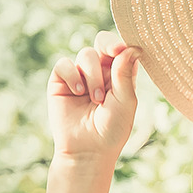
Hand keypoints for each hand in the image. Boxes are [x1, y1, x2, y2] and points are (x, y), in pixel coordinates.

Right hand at [47, 30, 140, 161]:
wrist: (87, 150)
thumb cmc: (112, 129)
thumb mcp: (125, 102)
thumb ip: (125, 75)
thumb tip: (131, 48)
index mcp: (120, 75)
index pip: (123, 50)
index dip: (124, 44)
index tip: (124, 49)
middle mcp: (101, 72)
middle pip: (103, 42)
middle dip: (108, 44)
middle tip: (113, 53)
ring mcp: (80, 75)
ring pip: (86, 54)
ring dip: (92, 75)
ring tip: (96, 99)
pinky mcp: (61, 81)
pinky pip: (64, 64)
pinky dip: (72, 75)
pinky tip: (78, 92)